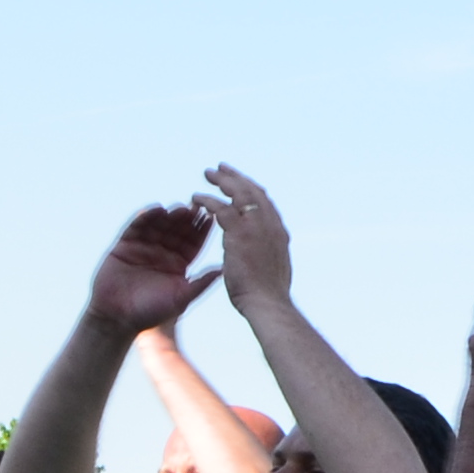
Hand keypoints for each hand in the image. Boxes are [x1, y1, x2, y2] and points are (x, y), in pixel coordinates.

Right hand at [80, 205, 219, 342]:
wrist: (116, 318)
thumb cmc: (150, 313)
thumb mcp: (181, 299)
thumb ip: (200, 283)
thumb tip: (223, 270)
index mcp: (178, 264)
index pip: (193, 242)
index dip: (202, 230)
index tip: (212, 217)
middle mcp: (163, 253)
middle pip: (177, 230)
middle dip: (187, 219)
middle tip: (196, 207)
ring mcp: (144, 247)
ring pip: (159, 225)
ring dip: (169, 216)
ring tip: (178, 209)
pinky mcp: (125, 245)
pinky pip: (136, 227)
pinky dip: (145, 217)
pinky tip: (156, 210)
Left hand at [196, 165, 295, 309]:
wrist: (268, 304)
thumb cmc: (268, 296)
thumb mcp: (272, 271)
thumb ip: (268, 257)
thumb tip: (266, 258)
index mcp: (278, 232)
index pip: (265, 203)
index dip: (252, 191)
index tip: (242, 185)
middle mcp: (270, 224)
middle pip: (253, 191)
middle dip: (237, 178)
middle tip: (222, 168)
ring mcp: (256, 226)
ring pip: (238, 193)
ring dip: (223, 181)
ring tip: (208, 174)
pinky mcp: (240, 232)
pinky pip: (221, 208)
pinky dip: (208, 200)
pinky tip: (195, 198)